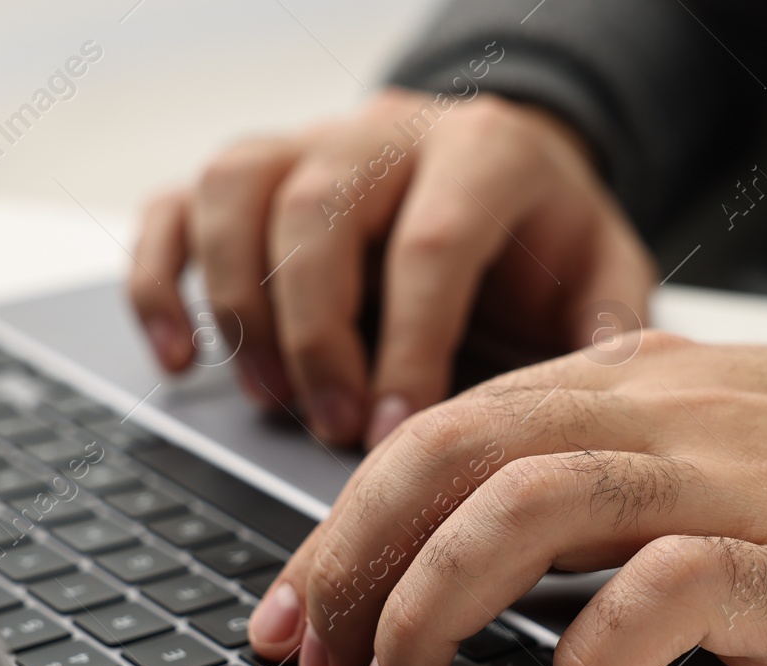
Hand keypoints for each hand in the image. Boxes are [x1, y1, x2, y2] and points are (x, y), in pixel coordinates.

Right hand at [129, 88, 653, 446]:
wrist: (502, 173)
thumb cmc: (543, 240)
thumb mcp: (603, 274)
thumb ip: (605, 329)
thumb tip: (582, 408)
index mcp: (483, 151)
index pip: (431, 243)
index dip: (411, 345)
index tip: (400, 432)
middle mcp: (385, 132)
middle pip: (317, 211)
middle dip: (317, 334)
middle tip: (331, 426)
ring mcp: (307, 143)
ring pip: (235, 189)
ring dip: (239, 306)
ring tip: (270, 400)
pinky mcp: (251, 175)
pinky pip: (174, 206)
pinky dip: (161, 283)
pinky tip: (181, 360)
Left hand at [246, 333, 766, 665]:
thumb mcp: (712, 437)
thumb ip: (600, 453)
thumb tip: (473, 519)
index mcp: (632, 383)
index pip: (447, 428)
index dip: (347, 520)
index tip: (297, 604)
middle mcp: (664, 414)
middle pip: (456, 454)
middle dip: (354, 560)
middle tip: (311, 658)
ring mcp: (729, 482)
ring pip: (529, 506)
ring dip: (432, 610)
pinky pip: (662, 596)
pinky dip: (593, 664)